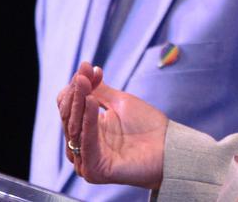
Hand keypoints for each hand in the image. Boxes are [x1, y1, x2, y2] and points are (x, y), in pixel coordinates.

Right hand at [58, 61, 168, 188]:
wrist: (168, 147)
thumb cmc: (146, 126)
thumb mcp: (119, 102)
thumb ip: (98, 89)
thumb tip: (84, 70)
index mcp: (86, 131)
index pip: (69, 108)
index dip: (75, 88)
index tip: (86, 67)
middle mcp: (82, 147)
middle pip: (69, 117)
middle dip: (75, 93)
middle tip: (83, 75)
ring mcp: (87, 161)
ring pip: (75, 129)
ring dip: (79, 104)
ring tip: (84, 83)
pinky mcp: (94, 170)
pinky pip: (87, 142)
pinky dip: (87, 121)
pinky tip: (91, 101)